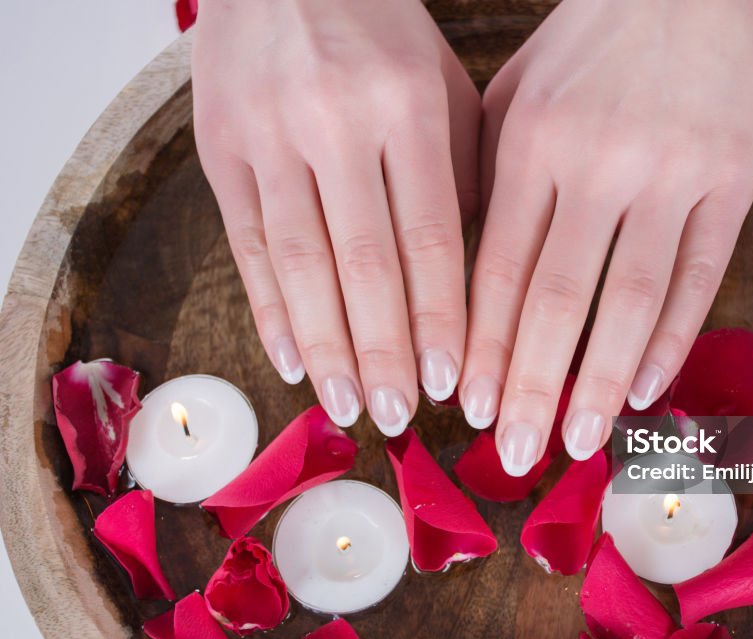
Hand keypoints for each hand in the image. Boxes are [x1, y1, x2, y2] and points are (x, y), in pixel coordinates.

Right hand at [192, 0, 478, 435]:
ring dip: (325, 347)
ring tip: (347, 408)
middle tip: (401, 415)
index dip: (440, 318)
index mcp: (405, 104)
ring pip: (298, 265)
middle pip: (363, 263)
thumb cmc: (380, 30)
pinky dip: (269, 310)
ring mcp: (266, 137)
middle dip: (384, 351)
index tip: (454, 381)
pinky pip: (246, 245)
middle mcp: (333, 122)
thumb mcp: (444, 87)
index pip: (429, 236)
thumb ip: (458, 177)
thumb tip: (464, 284)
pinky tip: (291, 361)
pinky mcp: (217, 149)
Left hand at [463, 0, 752, 473]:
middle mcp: (600, 164)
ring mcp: (673, 176)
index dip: (479, 346)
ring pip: (631, 302)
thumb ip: (490, 175)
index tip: (464, 406)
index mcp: (534, 140)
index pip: (498, 268)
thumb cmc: (593, 35)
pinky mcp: (734, 182)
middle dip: (530, 386)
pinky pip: (701, 277)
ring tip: (580, 444)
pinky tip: (649, 390)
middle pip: (558, 301)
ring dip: (602, 384)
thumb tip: (466, 275)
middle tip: (514, 455)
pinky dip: (674, 339)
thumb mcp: (517, 88)